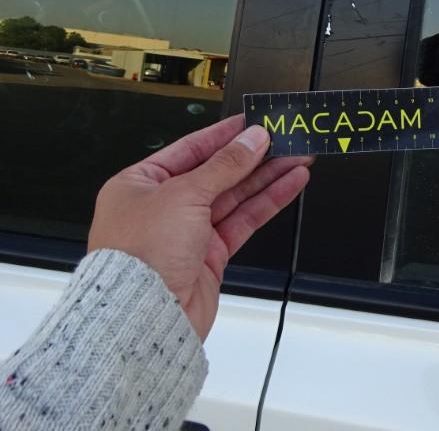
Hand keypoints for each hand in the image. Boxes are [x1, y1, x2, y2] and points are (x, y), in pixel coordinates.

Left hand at [88, 114, 311, 341]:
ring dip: (268, 176)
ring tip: (298, 157)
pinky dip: (268, 202)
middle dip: (254, 156)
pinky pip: (243, 220)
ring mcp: (187, 232)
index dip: (225, 135)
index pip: (190, 148)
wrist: (143, 316)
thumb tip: (251, 139)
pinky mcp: (209, 255)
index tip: (253, 122)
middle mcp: (162, 206)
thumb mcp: (184, 194)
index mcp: (140, 183)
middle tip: (285, 139)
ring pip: (235, 196)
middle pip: (217, 172)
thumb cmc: (139, 256)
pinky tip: (288, 184)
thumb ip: (225, 165)